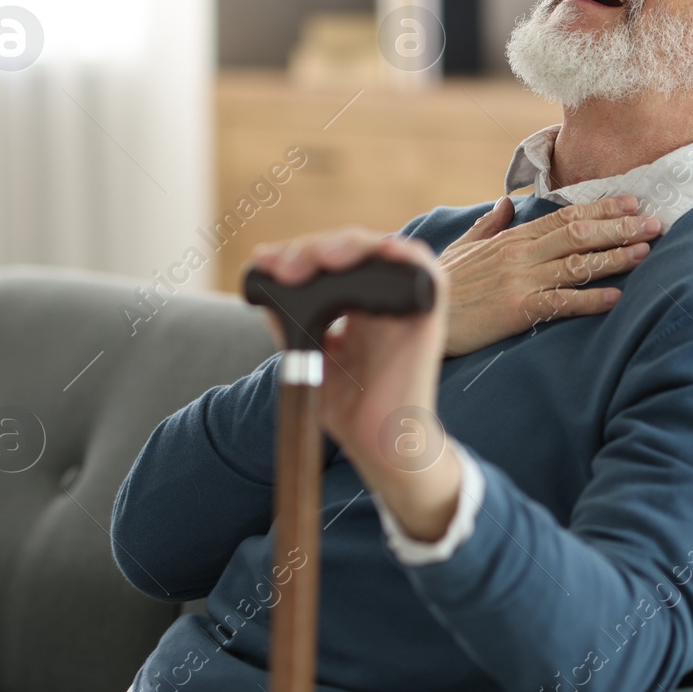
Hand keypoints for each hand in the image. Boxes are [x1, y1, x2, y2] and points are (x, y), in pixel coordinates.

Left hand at [249, 228, 459, 541]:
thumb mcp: (312, 359)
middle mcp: (382, 301)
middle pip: (354, 249)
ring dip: (353, 246)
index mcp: (357, 307)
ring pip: (386, 251)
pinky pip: (427, 275)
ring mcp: (405, 307)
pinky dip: (407, 257)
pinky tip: (382, 251)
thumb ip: (292, 326)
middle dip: (314, 250)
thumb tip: (265, 293)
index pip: (333, 262)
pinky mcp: (426, 319)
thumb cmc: (350, 409)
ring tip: (322, 259)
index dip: (300, 254)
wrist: (377, 445)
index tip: (265, 261)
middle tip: (285, 267)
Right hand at [440, 194, 661, 355]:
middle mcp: (521, 254)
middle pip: (579, 234)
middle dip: (621, 227)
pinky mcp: (518, 310)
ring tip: (646, 252)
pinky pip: (562, 302)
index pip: (566, 215)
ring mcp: (521, 281)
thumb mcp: (464, 246)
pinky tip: (616, 297)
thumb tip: (506, 202)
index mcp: (513, 237)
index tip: (633, 202)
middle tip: (655, 223)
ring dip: (615, 257)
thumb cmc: (443, 282)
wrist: (419, 312)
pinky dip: (591, 299)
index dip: (603, 208)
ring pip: (578, 264)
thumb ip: (489, 224)